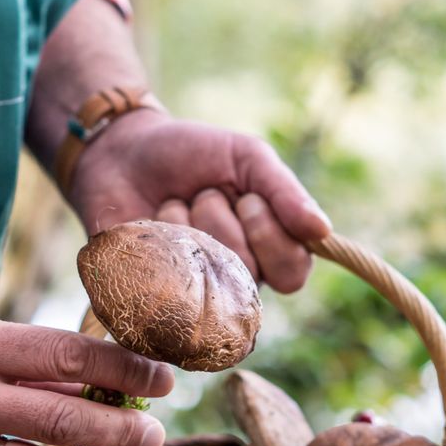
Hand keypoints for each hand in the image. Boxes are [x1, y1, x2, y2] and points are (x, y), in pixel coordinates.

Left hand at [69, 110, 331, 293]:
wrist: (122, 149)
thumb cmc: (192, 154)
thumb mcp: (247, 157)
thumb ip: (285, 191)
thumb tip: (323, 231)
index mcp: (267, 252)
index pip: (293, 274)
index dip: (271, 236)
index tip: (247, 197)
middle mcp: (233, 280)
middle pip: (247, 275)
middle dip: (221, 221)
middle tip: (204, 194)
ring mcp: (191, 292)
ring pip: (204, 277)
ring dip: (186, 224)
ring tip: (172, 204)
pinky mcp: (148, 296)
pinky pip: (161, 281)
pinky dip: (154, 237)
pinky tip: (146, 222)